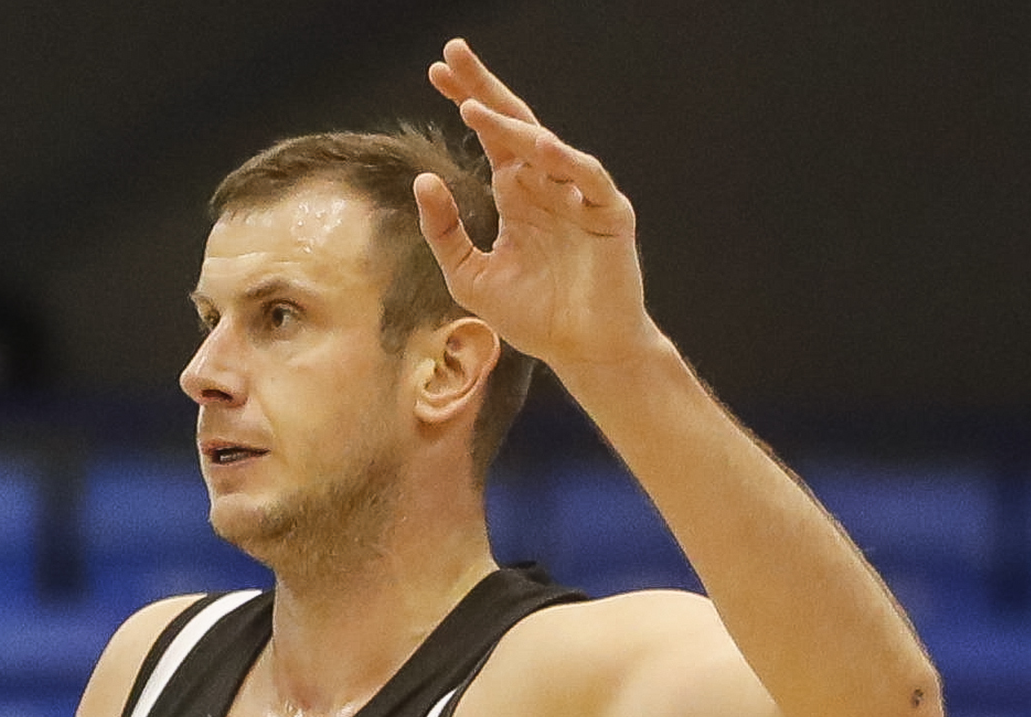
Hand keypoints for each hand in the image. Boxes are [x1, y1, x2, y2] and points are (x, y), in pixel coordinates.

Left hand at [416, 39, 661, 375]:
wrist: (581, 350)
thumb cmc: (531, 314)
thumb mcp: (470, 275)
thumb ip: (445, 232)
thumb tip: (422, 180)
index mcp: (517, 193)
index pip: (490, 134)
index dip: (466, 100)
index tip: (435, 72)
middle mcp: (547, 184)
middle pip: (515, 123)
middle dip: (485, 88)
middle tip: (453, 52)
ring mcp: (579, 196)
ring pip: (546, 148)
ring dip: (513, 127)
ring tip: (476, 108)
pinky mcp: (608, 215)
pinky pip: (588, 180)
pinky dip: (566, 161)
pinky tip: (541, 147)